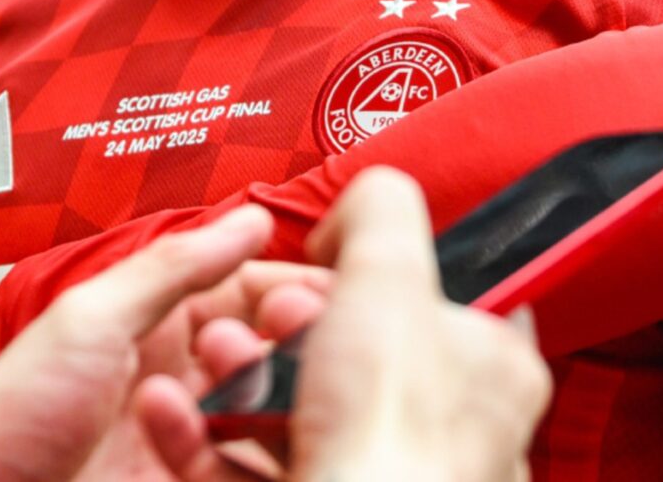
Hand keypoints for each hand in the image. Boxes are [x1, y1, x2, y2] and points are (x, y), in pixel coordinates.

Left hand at [0, 206, 273, 481]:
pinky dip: (249, 462)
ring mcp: (188, 445)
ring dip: (265, 396)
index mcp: (155, 326)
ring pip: (269, 419)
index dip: (289, 286)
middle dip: (291, 338)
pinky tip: (217, 449)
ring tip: (231, 385)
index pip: (247, 292)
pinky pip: (247, 475)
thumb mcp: (90, 319)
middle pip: (271, 354)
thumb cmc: (11, 413)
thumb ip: (175, 268)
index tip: (326, 285)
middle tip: (291, 327)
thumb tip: (253, 217)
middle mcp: (181, 383)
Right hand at [138, 171, 549, 481]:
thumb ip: (379, 212)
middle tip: (246, 316)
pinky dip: (199, 440)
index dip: (365, 277)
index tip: (312, 270)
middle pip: (347, 357)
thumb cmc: (387, 431)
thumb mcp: (389, 274)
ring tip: (203, 359)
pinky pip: (243, 471)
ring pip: (292, 417)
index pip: (438, 303)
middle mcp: (445, 439)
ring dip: (230, 379)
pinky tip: (171, 414)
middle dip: (279, 327)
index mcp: (490, 375)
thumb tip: (355, 206)